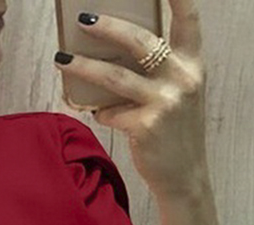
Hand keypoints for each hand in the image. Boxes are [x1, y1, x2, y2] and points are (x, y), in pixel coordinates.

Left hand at [54, 0, 209, 197]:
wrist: (184, 175)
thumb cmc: (173, 131)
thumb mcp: (176, 93)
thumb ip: (158, 71)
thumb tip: (110, 53)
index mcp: (192, 64)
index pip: (188, 19)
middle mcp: (183, 78)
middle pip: (140, 41)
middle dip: (108, 27)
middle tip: (82, 20)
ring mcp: (165, 102)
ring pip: (115, 76)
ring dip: (84, 67)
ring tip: (61, 60)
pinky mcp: (147, 126)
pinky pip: (110, 112)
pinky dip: (101, 113)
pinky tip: (99, 114)